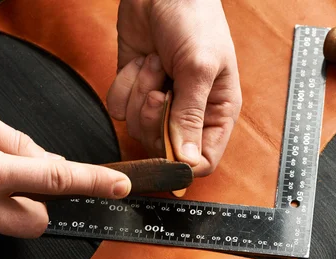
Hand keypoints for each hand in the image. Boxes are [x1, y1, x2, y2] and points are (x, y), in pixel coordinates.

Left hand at [107, 0, 241, 176]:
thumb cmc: (194, 20)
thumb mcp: (199, 67)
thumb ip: (190, 116)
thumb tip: (188, 161)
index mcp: (216, 112)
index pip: (203, 161)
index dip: (183, 160)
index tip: (169, 141)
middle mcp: (188, 114)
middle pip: (164, 150)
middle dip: (155, 119)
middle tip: (161, 90)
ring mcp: (159, 104)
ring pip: (138, 129)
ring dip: (139, 93)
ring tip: (155, 64)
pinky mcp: (134, 92)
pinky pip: (119, 109)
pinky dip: (124, 84)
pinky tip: (141, 62)